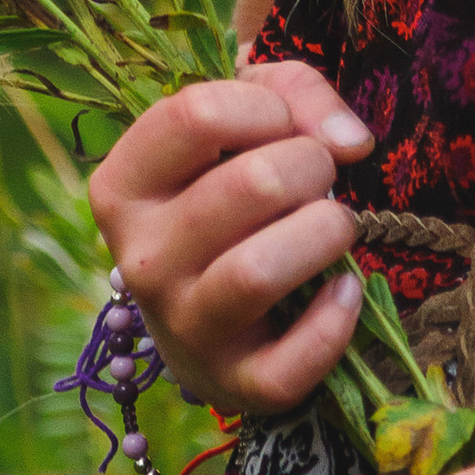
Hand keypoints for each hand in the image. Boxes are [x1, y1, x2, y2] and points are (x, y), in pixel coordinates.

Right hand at [88, 63, 374, 413]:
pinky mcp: (234, 383)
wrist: (215, 312)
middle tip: (318, 178)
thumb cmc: (229, 187)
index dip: (265, 107)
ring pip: (260, 271)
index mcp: (125, 186)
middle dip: (312, 165)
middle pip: (251, 184)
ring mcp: (183, 328)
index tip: (281, 126)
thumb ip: (294, 91)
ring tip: (335, 226)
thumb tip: (350, 141)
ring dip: (326, 232)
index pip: (196, 114)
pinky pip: (291, 362)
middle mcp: (142, 260)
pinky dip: (335, 320)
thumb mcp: (246, 117)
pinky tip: (344, 290)